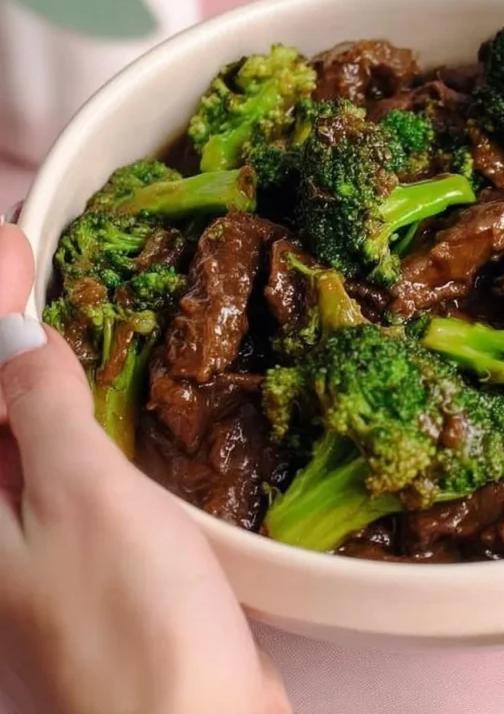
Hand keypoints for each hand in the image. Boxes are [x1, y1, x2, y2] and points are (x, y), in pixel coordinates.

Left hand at [0, 223, 289, 713]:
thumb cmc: (132, 616)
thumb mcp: (80, 496)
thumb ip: (42, 408)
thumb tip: (14, 333)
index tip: (17, 244)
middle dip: (5, 328)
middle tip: (30, 255)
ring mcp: (40, 537)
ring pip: (26, 427)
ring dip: (38, 362)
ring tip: (57, 300)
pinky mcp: (91, 547)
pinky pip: (67, 457)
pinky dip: (76, 408)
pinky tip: (100, 383)